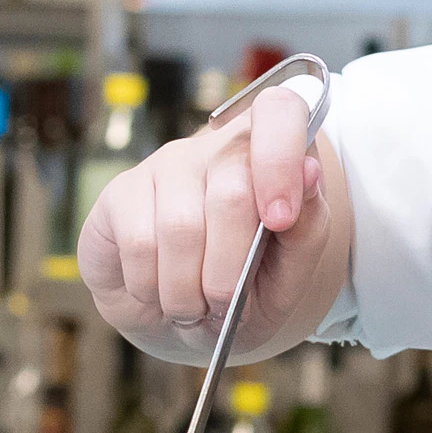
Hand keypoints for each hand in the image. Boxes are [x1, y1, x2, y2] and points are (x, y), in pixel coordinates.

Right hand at [79, 85, 344, 361]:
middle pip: (232, 193)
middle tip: (226, 305)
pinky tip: (157, 292)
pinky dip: (153, 288)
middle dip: (232, 272)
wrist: (184, 322)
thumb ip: (308, 229)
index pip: (280, 110)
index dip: (281, 160)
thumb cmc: (245, 290)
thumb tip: (310, 172)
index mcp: (271, 155)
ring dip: (190, 291)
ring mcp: (165, 165)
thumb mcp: (290, 275)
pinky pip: (139, 243)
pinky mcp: (121, 193)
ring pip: (182, 227)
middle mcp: (216, 147)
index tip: (280, 220)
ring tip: (193, 309)